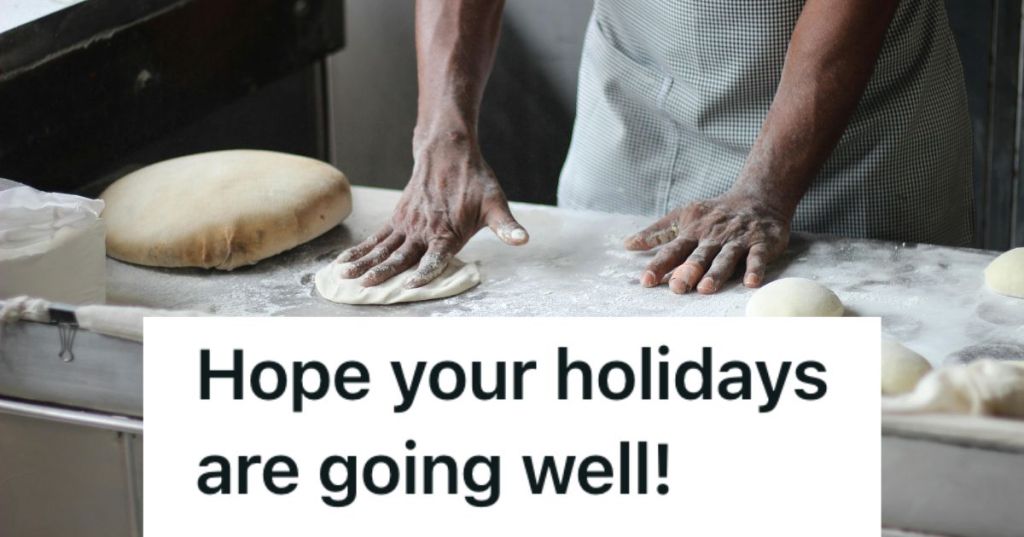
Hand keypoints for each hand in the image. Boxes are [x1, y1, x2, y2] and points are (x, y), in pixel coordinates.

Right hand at [336, 136, 527, 287]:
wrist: (448, 151)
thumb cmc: (475, 181)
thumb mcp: (496, 203)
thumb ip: (506, 227)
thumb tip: (523, 240)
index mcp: (448, 232)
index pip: (435, 257)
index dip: (424, 271)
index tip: (411, 284)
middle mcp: (424, 230)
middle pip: (401, 256)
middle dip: (383, 272)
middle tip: (366, 286)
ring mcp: (407, 224)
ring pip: (383, 248)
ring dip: (364, 262)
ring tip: (346, 277)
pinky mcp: (397, 218)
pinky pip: (376, 237)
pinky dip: (360, 250)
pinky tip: (345, 262)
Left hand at [624, 192, 790, 293]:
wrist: (759, 196)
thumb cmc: (715, 212)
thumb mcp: (684, 217)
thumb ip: (657, 233)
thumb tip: (627, 244)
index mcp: (693, 232)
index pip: (673, 250)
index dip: (659, 265)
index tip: (646, 281)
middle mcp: (714, 236)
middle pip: (699, 255)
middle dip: (688, 271)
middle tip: (677, 287)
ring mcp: (738, 240)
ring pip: (726, 257)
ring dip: (716, 272)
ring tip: (706, 288)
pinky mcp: (762, 242)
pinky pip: (758, 256)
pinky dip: (755, 268)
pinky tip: (751, 282)